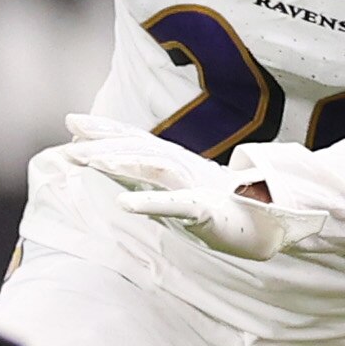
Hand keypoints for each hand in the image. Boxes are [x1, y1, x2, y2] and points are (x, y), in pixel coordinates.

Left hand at [58, 119, 310, 260]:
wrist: (274, 224)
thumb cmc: (229, 209)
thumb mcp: (189, 188)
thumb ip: (162, 178)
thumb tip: (126, 174)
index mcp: (179, 164)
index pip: (138, 140)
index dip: (107, 128)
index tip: (74, 121)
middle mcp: (185, 168)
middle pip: (140, 146)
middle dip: (104, 136)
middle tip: (70, 124)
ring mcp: (195, 187)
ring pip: (153, 168)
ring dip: (119, 161)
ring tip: (87, 158)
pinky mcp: (205, 210)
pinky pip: (175, 205)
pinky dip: (149, 203)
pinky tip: (123, 205)